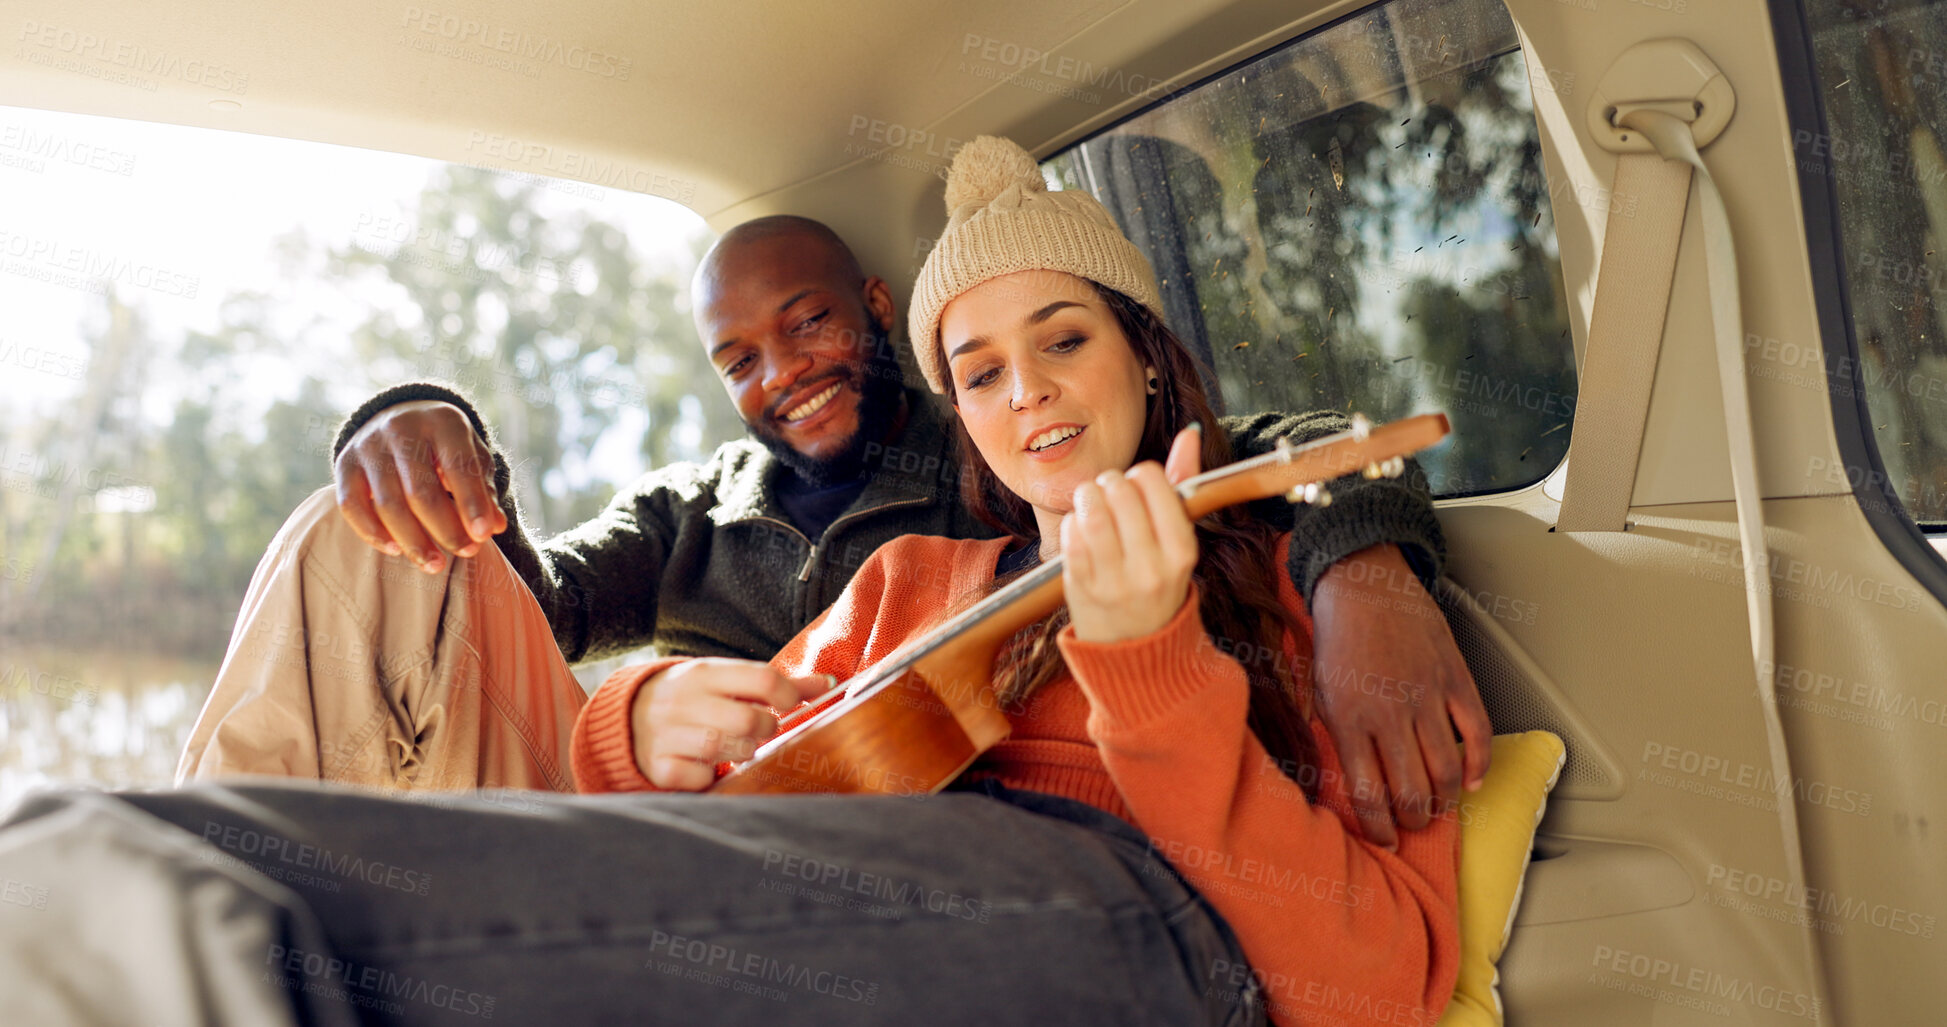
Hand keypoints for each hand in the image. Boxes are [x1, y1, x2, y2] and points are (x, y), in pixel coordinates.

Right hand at [333, 400, 506, 573]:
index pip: (459, 466)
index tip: (483, 536)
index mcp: (442, 422)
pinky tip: (396, 550)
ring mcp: (369, 446)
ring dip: (413, 541)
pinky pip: (352, 505)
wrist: (400, 415)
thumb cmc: (446, 446)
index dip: (472, 503)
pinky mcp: (344, 463)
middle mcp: (401, 429)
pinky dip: (373, 533)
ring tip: (436, 565)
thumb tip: (494, 526)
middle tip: (467, 552)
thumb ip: (484, 490)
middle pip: (421, 491)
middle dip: (446, 528)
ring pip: (388, 504)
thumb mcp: (473, 456)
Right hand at [630, 659, 836, 790]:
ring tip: (735, 747)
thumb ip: (775, 684)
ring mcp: (667, 734)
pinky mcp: (658, 766)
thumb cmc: (695, 699)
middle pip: (747, 721)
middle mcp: (683, 700)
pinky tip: (705, 766)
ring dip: (741, 754)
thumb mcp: (726, 681)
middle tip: (759, 730)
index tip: (790, 706)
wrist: (628, 716)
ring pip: (725, 750)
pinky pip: (700, 778)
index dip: (789, 696)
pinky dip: (710, 777)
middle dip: (764, 730)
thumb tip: (827, 684)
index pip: (761, 678)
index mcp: (704, 672)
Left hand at [1062, 427, 1202, 642]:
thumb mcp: (1178, 539)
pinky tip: (1082, 531)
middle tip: (1111, 494)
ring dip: (1087, 497)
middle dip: (1109, 482)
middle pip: (1119, 490)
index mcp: (1182, 551)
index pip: (1153, 481)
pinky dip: (1072, 522)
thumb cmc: (1157, 580)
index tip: (1140, 490)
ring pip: (1091, 510)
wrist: (1135, 649)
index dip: (1141, 476)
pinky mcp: (1081, 587)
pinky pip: (1070, 533)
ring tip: (1093, 505)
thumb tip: (1191, 433)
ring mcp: (1114, 580)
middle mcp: (1150, 568)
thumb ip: (1183, 484)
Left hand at [1309, 545, 1490, 848]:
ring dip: (1444, 801)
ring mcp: (1426, 696)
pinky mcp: (1454, 679)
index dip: (1379, 828)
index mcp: (1349, 719)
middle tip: (1413, 825)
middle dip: (1413, 821)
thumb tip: (1351, 786)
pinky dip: (1480, 765)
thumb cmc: (1339, 640)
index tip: (1385, 840)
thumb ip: (1334, 738)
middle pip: (1411, 792)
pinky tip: (1471, 781)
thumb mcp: (1319, 693)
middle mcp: (1389, 713)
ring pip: (1446, 771)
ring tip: (1438, 807)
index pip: (1368, 795)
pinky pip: (1479, 734)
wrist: (1365, 585)